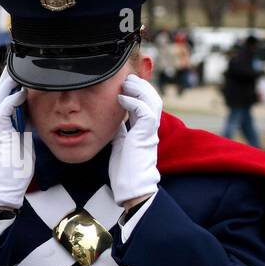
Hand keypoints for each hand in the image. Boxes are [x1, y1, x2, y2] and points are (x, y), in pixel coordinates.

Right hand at [0, 70, 32, 209]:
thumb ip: (24, 128)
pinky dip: (12, 100)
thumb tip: (32, 117)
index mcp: (2, 125)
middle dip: (10, 77)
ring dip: (10, 83)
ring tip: (20, 68)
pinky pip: (3, 112)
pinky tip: (22, 92)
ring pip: (0, 98)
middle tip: (19, 61)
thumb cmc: (14, 169)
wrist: (4, 187)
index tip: (24, 71)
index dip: (13, 84)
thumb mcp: (22, 143)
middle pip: (1, 93)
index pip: (6, 98)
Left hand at [108, 74, 161, 204]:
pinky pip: (143, 111)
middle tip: (126, 77)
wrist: (132, 188)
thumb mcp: (120, 144)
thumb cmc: (125, 170)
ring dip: (139, 89)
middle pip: (152, 98)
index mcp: (145, 130)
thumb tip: (113, 121)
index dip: (138, 91)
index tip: (125, 82)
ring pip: (152, 101)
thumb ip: (120, 131)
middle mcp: (151, 128)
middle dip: (141, 85)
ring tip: (126, 82)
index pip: (145, 104)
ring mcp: (150, 131)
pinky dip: (132, 101)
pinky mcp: (146, 135)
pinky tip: (121, 97)